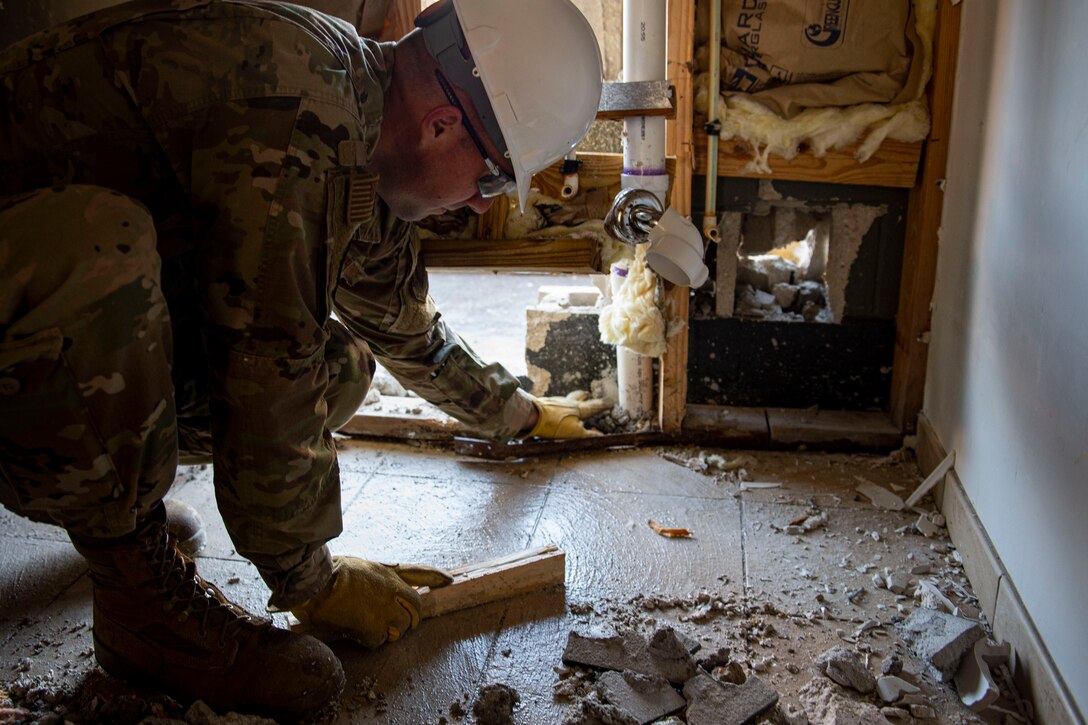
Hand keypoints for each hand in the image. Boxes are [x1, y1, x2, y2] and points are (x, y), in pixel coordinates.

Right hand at [291, 556, 452, 646]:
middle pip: (415, 610)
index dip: (435, 576)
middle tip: (389, 621)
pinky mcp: (376, 627)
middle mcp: (394, 590)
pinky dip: (368, 639)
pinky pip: (379, 640)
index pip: (419, 572)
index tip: (448, 580)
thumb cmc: (331, 574)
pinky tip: (354, 628)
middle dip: (407, 619)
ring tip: (364, 621)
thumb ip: (378, 577)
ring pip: (400, 628)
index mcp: (388, 573)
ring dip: (386, 630)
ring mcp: (387, 609)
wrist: (317, 584)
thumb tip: (390, 586)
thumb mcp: (361, 566)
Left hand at [526, 391, 611, 438]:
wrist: (531, 414)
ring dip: (571, 399)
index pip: (594, 406)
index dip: (603, 405)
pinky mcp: (544, 404)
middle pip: (578, 396)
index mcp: (578, 409)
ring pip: (566, 398)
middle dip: (584, 396)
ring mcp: (555, 401)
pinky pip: (554, 403)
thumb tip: (600, 435)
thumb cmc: (554, 424)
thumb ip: (588, 434)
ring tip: (571, 402)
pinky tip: (553, 410)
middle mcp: (567, 402)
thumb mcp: (574, 433)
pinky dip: (557, 405)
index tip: (610, 402)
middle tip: (587, 394)